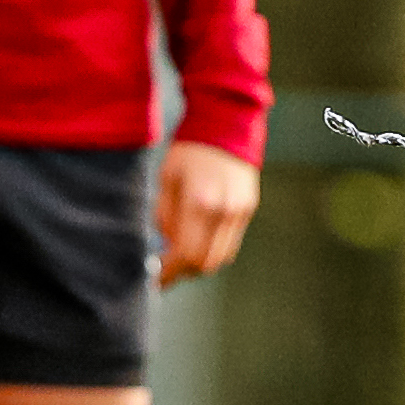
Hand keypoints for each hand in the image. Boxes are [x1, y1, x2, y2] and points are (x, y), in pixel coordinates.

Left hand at [156, 141, 259, 279]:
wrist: (226, 124)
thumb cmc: (189, 150)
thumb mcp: (166, 180)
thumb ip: (164, 217)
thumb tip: (164, 246)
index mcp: (199, 203)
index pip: (185, 255)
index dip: (169, 273)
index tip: (156, 279)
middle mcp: (224, 212)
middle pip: (205, 263)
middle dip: (183, 272)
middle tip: (166, 269)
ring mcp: (239, 211)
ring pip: (221, 257)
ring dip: (199, 262)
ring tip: (181, 254)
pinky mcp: (248, 208)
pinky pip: (230, 242)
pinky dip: (213, 248)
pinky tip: (199, 238)